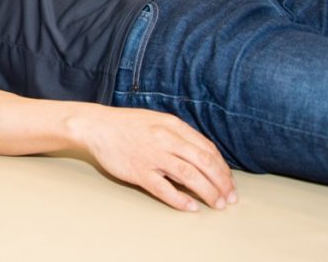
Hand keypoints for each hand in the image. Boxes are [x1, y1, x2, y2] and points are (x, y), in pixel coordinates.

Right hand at [79, 106, 236, 211]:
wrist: (97, 126)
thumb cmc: (127, 124)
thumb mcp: (158, 120)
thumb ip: (180, 135)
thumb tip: (202, 156)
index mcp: (173, 125)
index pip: (207, 149)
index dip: (223, 168)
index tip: (229, 182)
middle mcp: (166, 139)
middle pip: (204, 163)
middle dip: (222, 183)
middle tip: (229, 198)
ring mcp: (153, 155)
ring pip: (190, 176)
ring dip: (208, 192)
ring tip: (216, 204)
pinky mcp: (139, 171)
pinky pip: (164, 189)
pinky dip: (181, 200)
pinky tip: (191, 207)